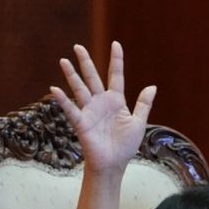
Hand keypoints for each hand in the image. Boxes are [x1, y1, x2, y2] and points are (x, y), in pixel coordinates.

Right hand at [50, 41, 155, 173]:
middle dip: (85, 62)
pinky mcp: (81, 123)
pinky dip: (63, 100)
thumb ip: (144, 104)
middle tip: (77, 46)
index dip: (116, 60)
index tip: (116, 44)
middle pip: (92, 77)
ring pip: (80, 89)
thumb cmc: (125, 145)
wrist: (114, 164)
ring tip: (64, 61)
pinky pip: (71, 109)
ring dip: (71, 75)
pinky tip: (55, 89)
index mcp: (116, 101)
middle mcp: (101, 102)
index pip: (116, 76)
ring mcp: (89, 111)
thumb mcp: (138, 123)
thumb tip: (152, 86)